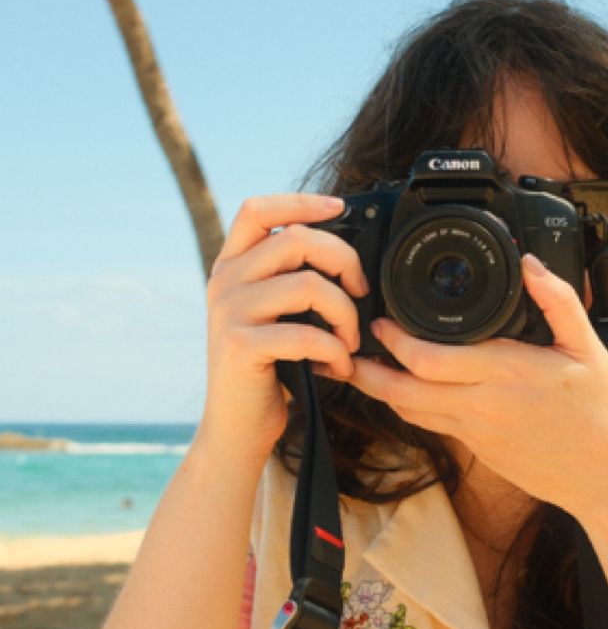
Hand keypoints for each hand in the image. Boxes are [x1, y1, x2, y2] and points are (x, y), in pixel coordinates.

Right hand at [200, 194, 368, 461]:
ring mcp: (229, 312)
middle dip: (345, 261)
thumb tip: (347, 255)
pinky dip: (336, 352)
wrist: (238, 427)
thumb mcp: (275, 314)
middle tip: (362, 292)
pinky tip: (338, 368)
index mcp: (231, 266)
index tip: (339, 207)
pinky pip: (308, 333)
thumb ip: (292, 279)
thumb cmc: (270, 368)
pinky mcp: (241, 346)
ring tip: (350, 341)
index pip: (257, 210)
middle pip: (298, 240)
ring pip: (310, 285)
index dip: (300, 201)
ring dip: (346, 314)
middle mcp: (224, 281)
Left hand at [341, 254, 607, 518]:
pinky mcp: (480, 452)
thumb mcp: (590, 349)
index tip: (381, 322)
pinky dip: (411, 407)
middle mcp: (483, 407)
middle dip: (367, 371)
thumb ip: (559, 302)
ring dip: (382, 391)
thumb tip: (532, 265)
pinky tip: (409, 391)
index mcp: (508, 374)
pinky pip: (433, 426)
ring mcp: (478, 434)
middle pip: (403, 392)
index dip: (393, 341)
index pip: (428, 360)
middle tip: (349, 349)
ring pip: (411, 414)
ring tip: (362, 369)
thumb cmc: (606, 415)